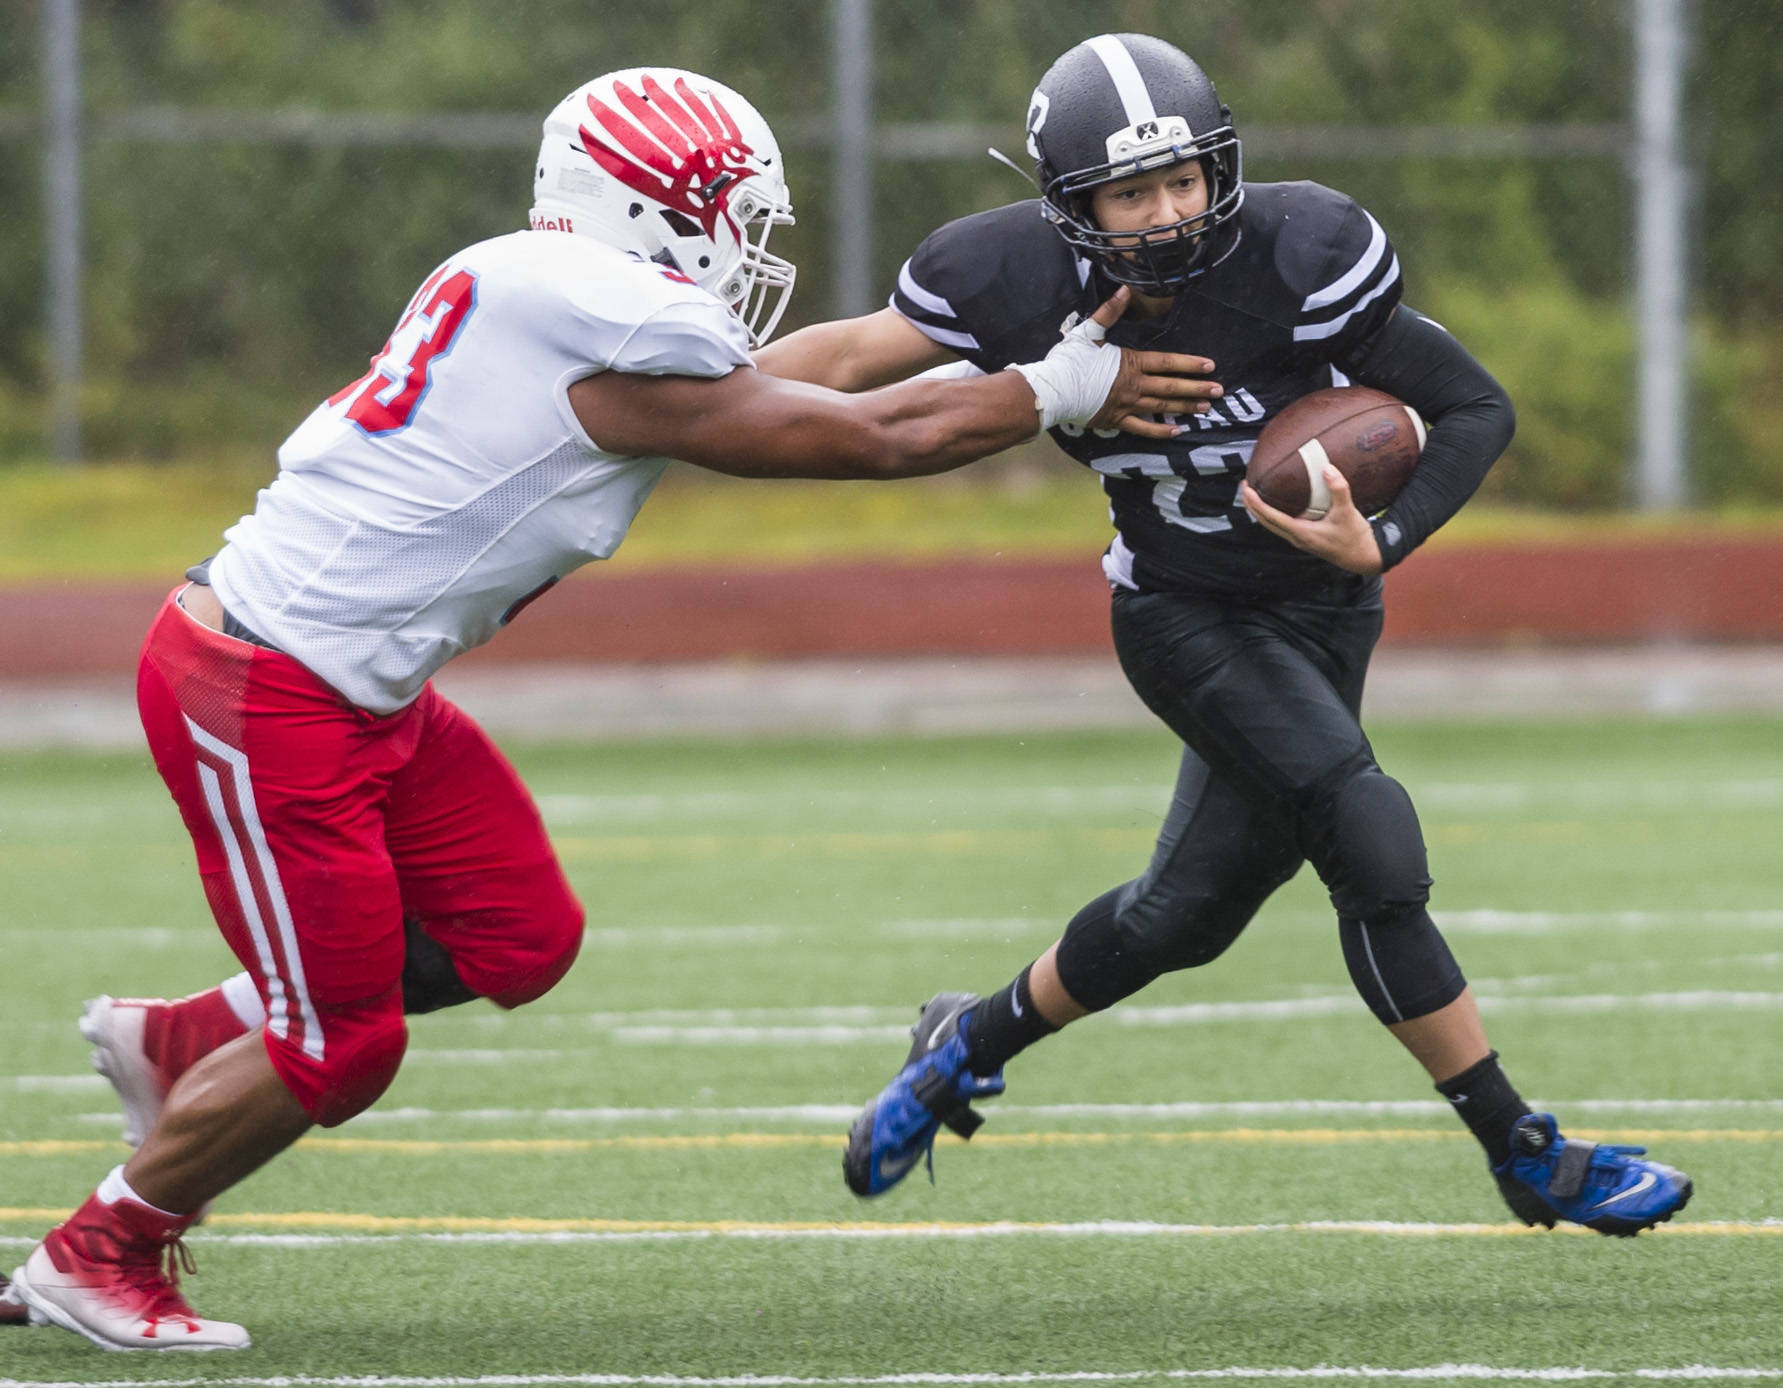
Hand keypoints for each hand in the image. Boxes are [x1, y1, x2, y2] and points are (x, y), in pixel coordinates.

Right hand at [1084, 288, 1222, 439]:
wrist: (1054, 390)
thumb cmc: (1069, 360)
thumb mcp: (1088, 331)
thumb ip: (1109, 311)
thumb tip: (1124, 289)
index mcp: (1130, 363)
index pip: (1167, 362)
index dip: (1190, 363)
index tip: (1209, 365)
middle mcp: (1133, 386)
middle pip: (1171, 387)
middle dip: (1197, 388)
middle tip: (1219, 391)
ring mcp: (1127, 405)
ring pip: (1162, 408)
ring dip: (1185, 408)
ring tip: (1206, 408)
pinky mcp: (1116, 421)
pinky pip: (1143, 428)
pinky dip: (1160, 431)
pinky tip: (1176, 430)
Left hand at [1241, 465, 1383, 575]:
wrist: (1363, 556)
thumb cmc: (1354, 536)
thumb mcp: (1347, 511)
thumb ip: (1338, 489)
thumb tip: (1327, 468)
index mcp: (1301, 533)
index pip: (1271, 517)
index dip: (1256, 503)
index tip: (1246, 489)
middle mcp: (1296, 538)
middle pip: (1265, 522)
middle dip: (1251, 505)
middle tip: (1244, 485)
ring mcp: (1298, 540)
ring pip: (1271, 525)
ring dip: (1259, 510)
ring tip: (1253, 493)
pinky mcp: (1304, 538)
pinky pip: (1281, 525)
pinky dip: (1272, 514)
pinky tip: (1274, 502)